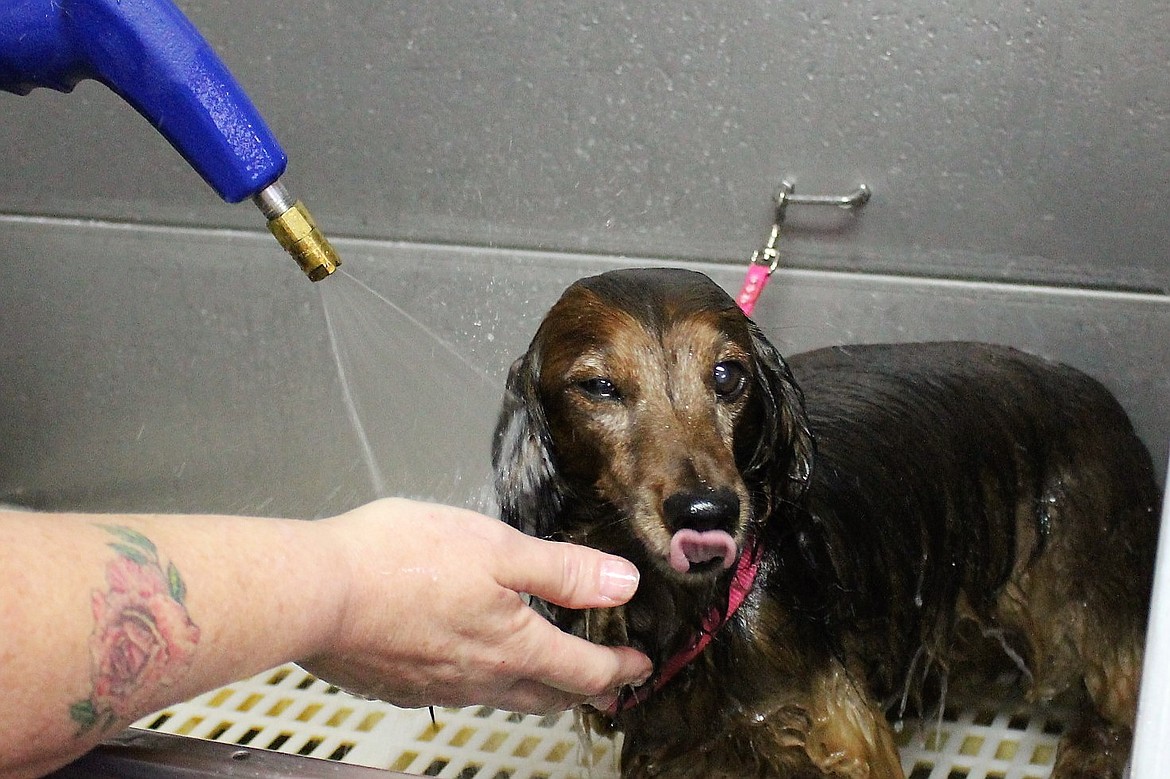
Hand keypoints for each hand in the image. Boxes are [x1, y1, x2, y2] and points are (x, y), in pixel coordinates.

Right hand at [301, 498, 651, 713]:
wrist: (316, 593)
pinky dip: (479, 683)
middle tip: (604, 689)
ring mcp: (437, 686)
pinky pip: (454, 691)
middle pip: (546, 694)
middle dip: (581, 691)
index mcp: (512, 645)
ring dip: (533, 690)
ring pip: (500, 696)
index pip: (583, 669)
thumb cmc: (401, 561)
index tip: (639, 667)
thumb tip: (622, 586)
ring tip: (544, 681)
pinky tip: (467, 668)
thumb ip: (563, 570)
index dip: (619, 668)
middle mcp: (479, 677)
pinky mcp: (398, 684)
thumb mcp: (499, 548)